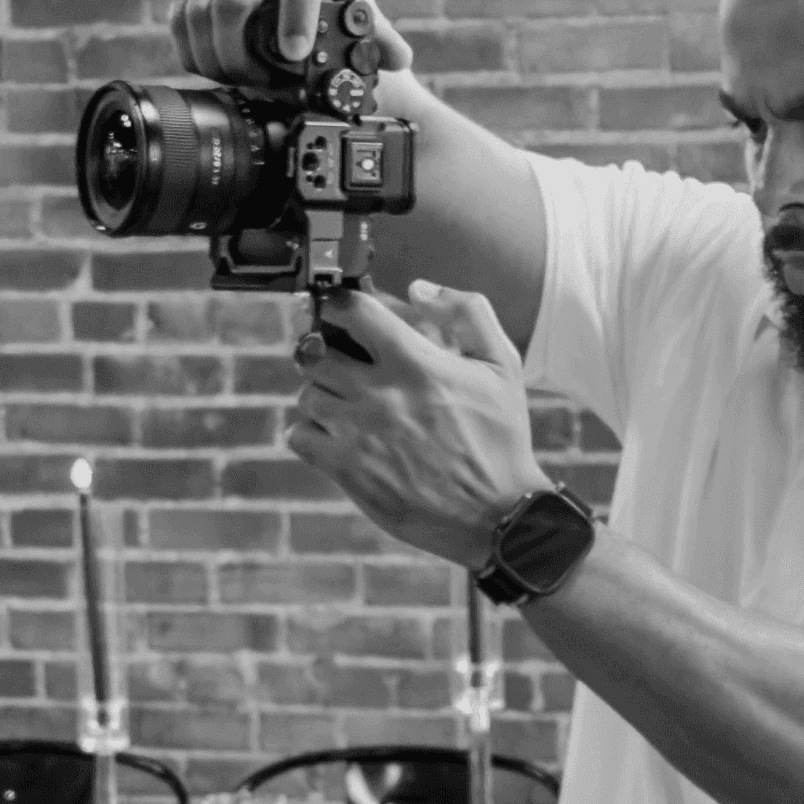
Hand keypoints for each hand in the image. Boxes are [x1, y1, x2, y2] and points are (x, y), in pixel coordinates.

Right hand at [168, 0, 413, 85]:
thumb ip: (371, 24)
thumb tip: (399, 59)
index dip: (296, 11)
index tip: (296, 54)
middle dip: (239, 54)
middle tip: (255, 84)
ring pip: (198, 9)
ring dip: (212, 56)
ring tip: (232, 80)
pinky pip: (178, 10)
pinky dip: (190, 47)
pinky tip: (208, 66)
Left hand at [287, 282, 550, 567]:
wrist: (499, 514)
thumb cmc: (503, 440)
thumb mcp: (504, 366)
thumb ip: (468, 313)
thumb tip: (419, 289)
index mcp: (415, 363)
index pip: (352, 311)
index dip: (342, 306)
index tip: (346, 314)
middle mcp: (380, 394)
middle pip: (316, 352)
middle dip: (327, 352)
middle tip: (344, 363)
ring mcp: (358, 434)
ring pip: (307, 394)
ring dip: (322, 394)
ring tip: (347, 404)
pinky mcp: (347, 470)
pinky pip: (299, 436)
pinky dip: (311, 432)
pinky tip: (338, 436)